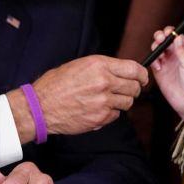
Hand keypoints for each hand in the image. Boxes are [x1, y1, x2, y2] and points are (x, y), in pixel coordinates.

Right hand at [30, 55, 147, 135]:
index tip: (143, 78)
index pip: (134, 69)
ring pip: (127, 103)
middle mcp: (104, 82)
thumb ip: (103, 67)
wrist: (40, 107)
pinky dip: (110, 113)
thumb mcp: (80, 65)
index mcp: (100, 65)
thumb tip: (121, 71)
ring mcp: (103, 102)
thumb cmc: (56, 84)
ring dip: (122, 102)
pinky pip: (116, 115)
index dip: (142, 74)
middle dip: (133, 89)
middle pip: (135, 87)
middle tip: (126, 90)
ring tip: (108, 100)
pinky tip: (97, 109)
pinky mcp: (100, 118)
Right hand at [149, 28, 183, 116]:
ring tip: (159, 54)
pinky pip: (154, 61)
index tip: (167, 33)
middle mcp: (175, 54)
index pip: (176, 36)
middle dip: (160, 37)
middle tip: (159, 39)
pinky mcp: (159, 71)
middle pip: (164, 40)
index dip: (170, 32)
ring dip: (156, 48)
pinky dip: (154, 61)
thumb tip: (178, 37)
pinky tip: (158, 66)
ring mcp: (167, 62)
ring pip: (157, 49)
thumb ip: (182, 52)